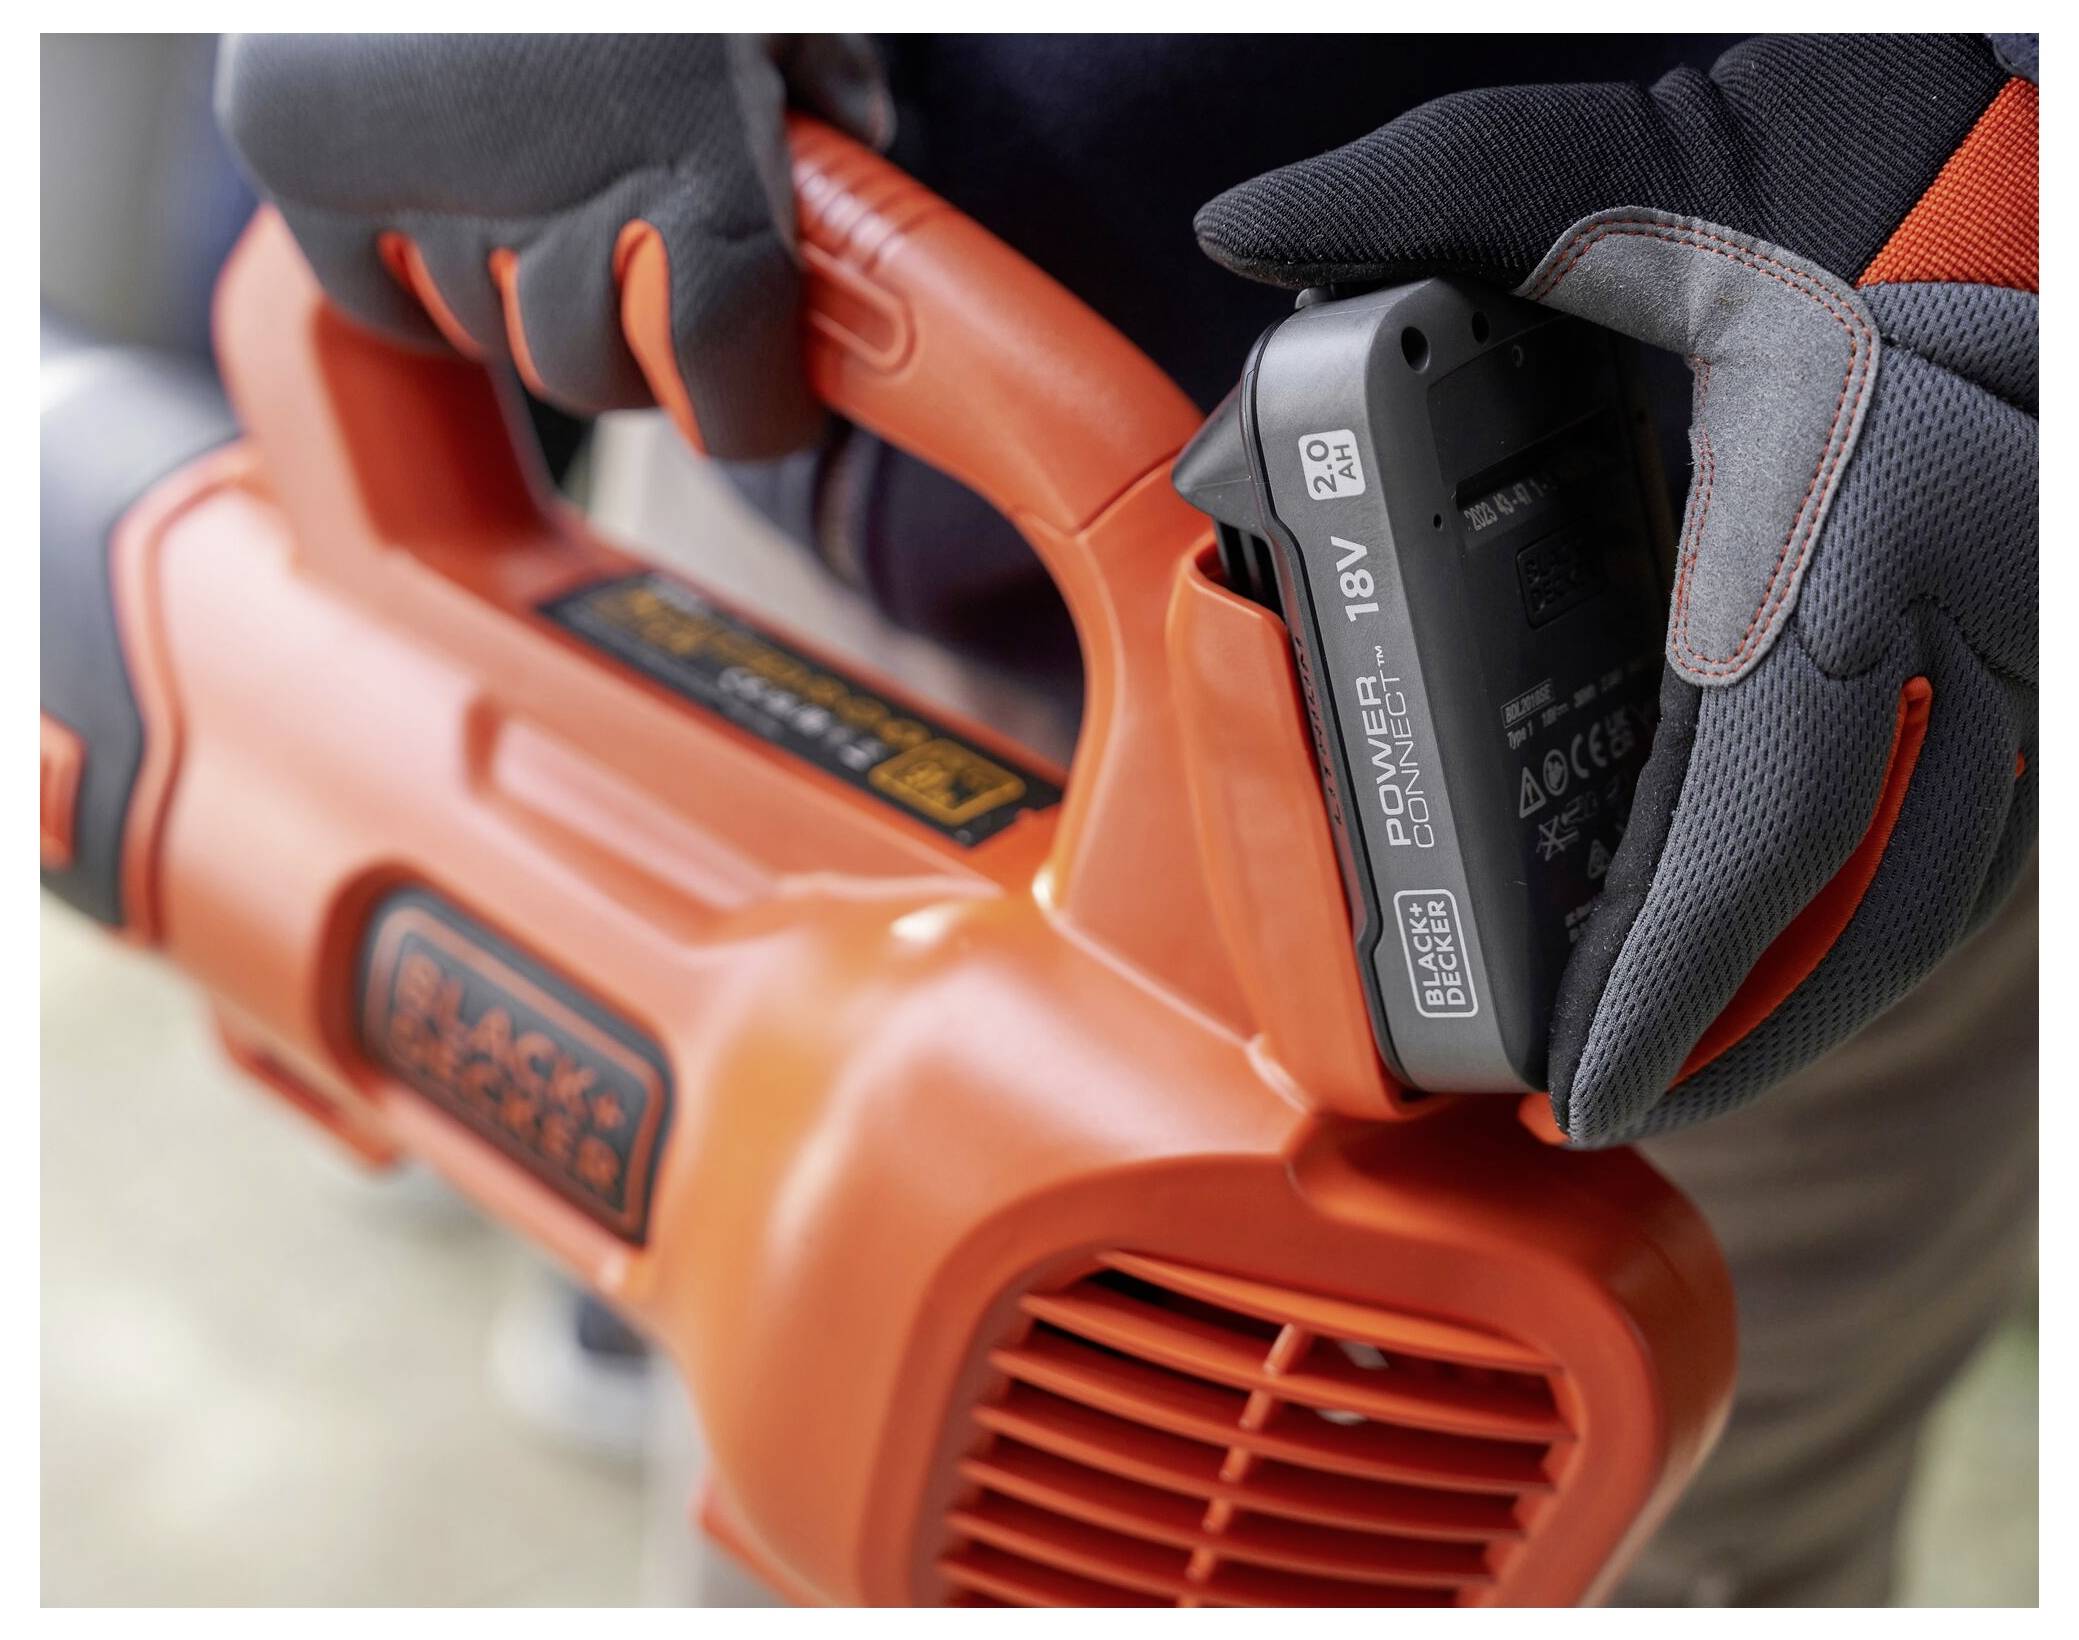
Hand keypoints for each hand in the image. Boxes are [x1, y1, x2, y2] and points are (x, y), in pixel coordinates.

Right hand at [216, 33, 889, 458]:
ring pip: (491, 337)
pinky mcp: (297, 154)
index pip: (727, 370)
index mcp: (689, 135)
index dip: (753, 407)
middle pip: (597, 374)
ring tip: (543, 171)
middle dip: (635, 341)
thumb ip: (819, 82)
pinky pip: (380, 301)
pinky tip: (457, 181)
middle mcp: (547, 163)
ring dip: (527, 293)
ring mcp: (409, 164)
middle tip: (648, 255)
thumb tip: (846, 168)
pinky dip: (420, 274)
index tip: (766, 400)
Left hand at [1196, 34, 2037, 1142]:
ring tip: (1673, 1062)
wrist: (2025, 115)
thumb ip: (1440, 184)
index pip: (1767, 811)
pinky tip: (1768, 949)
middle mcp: (1990, 596)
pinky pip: (1969, 818)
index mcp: (1868, 508)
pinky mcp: (2048, 641)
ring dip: (1807, 994)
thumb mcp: (1633, 157)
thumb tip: (1248, 223)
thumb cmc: (1850, 138)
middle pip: (1870, 900)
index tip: (1586, 1086)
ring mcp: (2039, 631)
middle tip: (1602, 1102)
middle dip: (1734, 1029)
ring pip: (1943, 883)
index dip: (1674, 979)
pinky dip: (1863, 906)